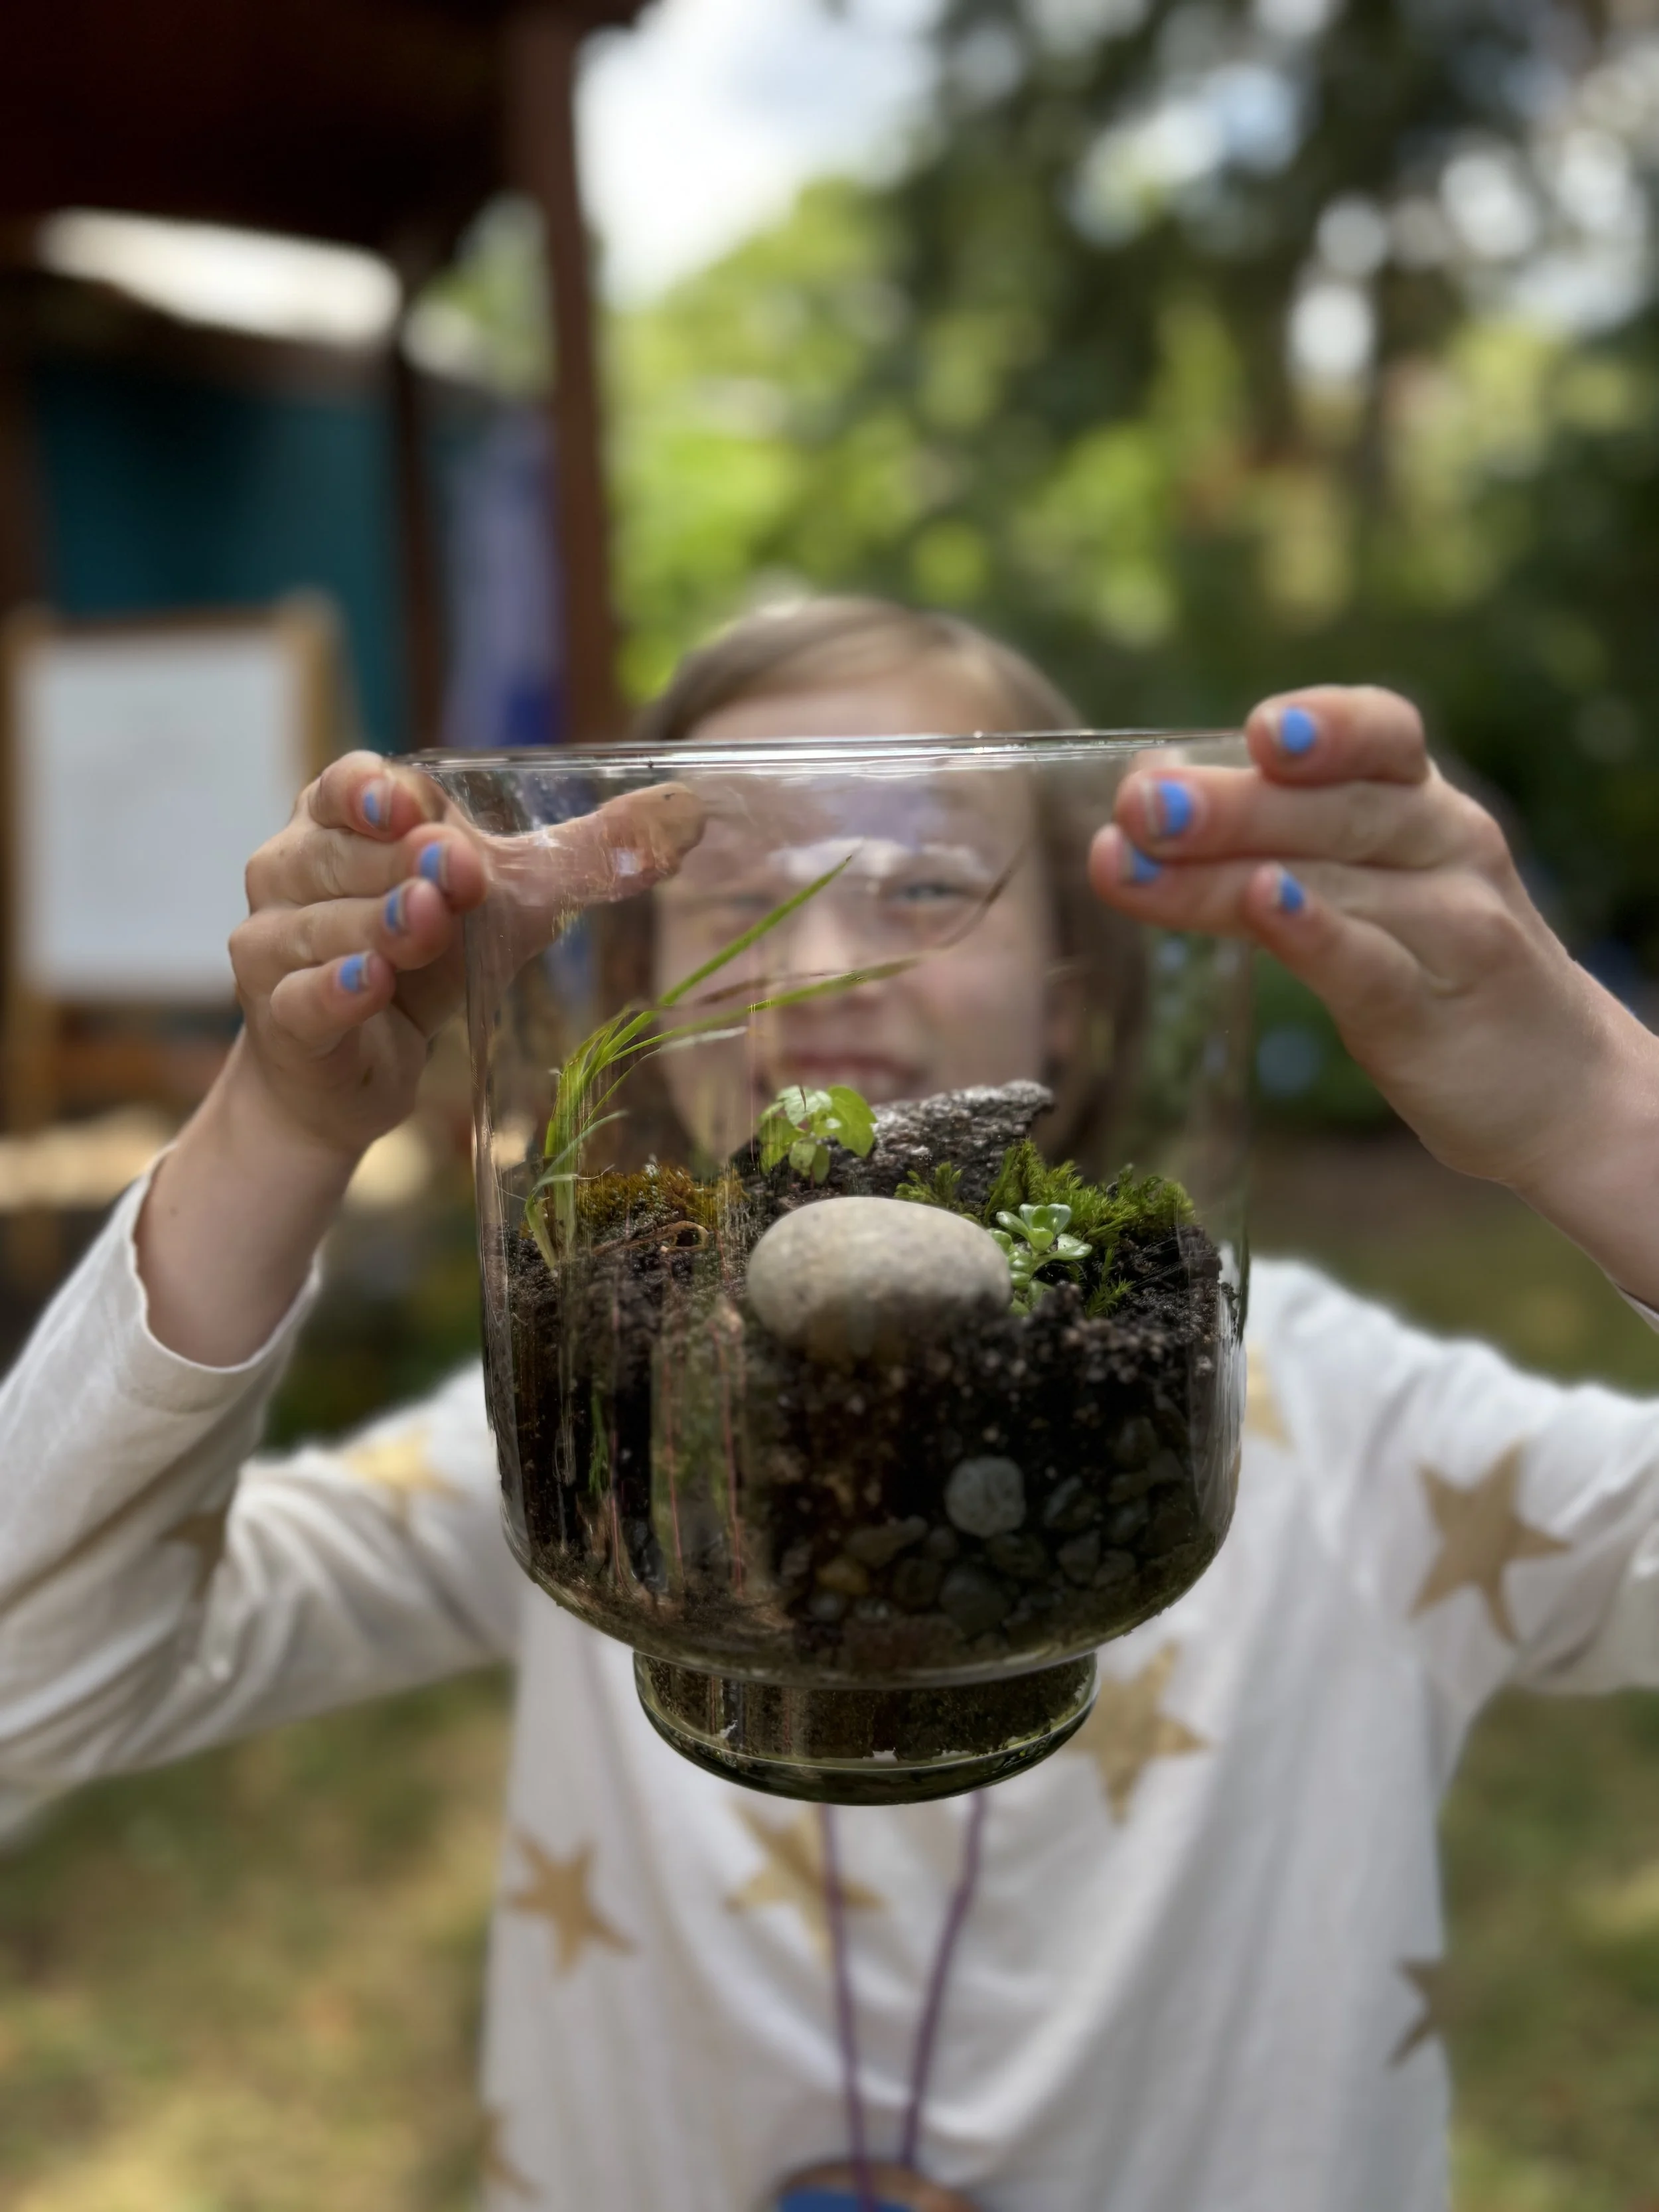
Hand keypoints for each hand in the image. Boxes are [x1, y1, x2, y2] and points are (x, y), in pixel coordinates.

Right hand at [139, 753, 703, 1364]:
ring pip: (321, 924)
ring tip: (425, 921)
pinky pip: (301, 996)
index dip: (377, 793)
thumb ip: (586, 855)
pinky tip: (371, 985)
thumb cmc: (430, 960)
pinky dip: (336, 990)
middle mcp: (290, 869)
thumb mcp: (511, 900)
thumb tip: (686, 813)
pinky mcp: (278, 1015)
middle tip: (456, 870)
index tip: (412, 804)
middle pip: (334, 851)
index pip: (346, 787)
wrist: (362, 1070)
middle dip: (397, 862)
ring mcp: (272, 942)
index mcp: (339, 821)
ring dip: (377, 924)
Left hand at [1089, 688, 1658, 1295]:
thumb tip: (1146, 781)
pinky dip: (1316, 934)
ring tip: (1143, 851)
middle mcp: (1446, 850)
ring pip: (1335, 884)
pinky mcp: (1435, 1017)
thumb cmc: (1432, 967)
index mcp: (1422, 805)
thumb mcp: (1363, 883)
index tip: (1259, 728)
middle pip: (1337, 811)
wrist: (1558, 1089)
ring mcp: (1452, 931)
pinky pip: (1371, 967)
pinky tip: (1263, 907)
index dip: (1327, 726)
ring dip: (1229, 868)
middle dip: (1231, 803)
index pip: (1383, 738)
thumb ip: (1266, 837)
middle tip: (1142, 805)